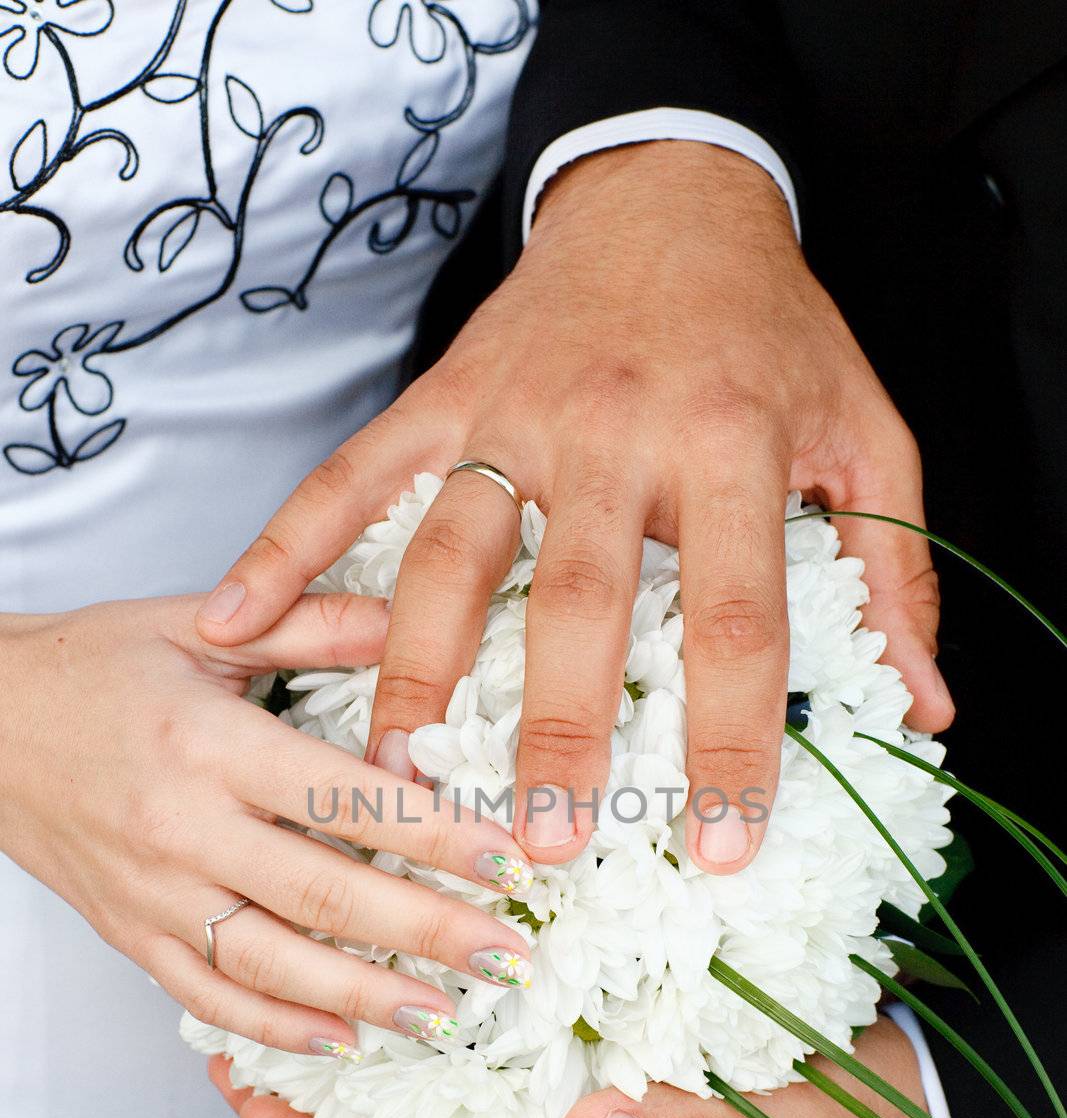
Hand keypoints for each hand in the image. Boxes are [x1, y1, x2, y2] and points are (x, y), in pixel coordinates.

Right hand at [0, 598, 538, 1053]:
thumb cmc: (93, 667)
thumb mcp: (200, 625)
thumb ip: (313, 624)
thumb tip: (416, 616)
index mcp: (210, 744)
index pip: (344, 799)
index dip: (433, 836)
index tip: (506, 862)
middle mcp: (182, 828)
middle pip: (324, 894)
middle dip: (426, 932)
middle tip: (508, 957)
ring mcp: (152, 893)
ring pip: (273, 963)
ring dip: (366, 997)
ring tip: (447, 1014)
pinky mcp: (129, 933)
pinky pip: (209, 996)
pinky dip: (277, 1026)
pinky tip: (344, 1039)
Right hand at [196, 141, 953, 875]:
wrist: (673, 195)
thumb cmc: (772, 330)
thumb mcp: (867, 437)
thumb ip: (895, 573)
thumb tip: (924, 707)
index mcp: (733, 448)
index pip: (736, 620)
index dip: (731, 742)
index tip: (720, 844)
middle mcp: (616, 435)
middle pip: (579, 605)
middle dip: (555, 735)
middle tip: (536, 844)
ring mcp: (515, 414)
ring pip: (448, 556)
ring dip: (414, 673)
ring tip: (392, 776)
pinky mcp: (445, 397)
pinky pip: (355, 477)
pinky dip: (289, 545)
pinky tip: (237, 617)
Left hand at [208, 1014, 946, 1117]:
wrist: (899, 1106)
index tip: (256, 1109)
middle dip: (316, 1114)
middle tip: (249, 1026)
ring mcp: (574, 1112)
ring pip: (441, 1108)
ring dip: (370, 1058)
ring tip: (311, 980)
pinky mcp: (604, 1058)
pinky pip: (499, 1054)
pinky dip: (447, 1016)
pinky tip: (430, 951)